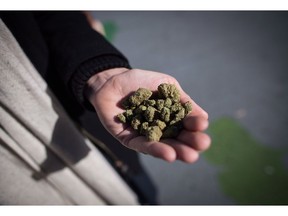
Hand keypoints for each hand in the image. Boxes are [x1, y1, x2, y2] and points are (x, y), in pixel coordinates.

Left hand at [85, 68, 210, 162]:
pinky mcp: (129, 140)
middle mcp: (160, 128)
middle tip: (202, 145)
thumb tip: (204, 117)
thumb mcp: (166, 85)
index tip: (202, 125)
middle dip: (190, 143)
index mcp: (170, 116)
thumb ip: (182, 101)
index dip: (195, 125)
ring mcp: (145, 135)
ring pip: (163, 146)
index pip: (186, 124)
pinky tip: (169, 154)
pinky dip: (156, 150)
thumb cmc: (140, 81)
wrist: (112, 79)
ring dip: (177, 151)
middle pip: (177, 138)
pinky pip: (143, 146)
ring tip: (190, 156)